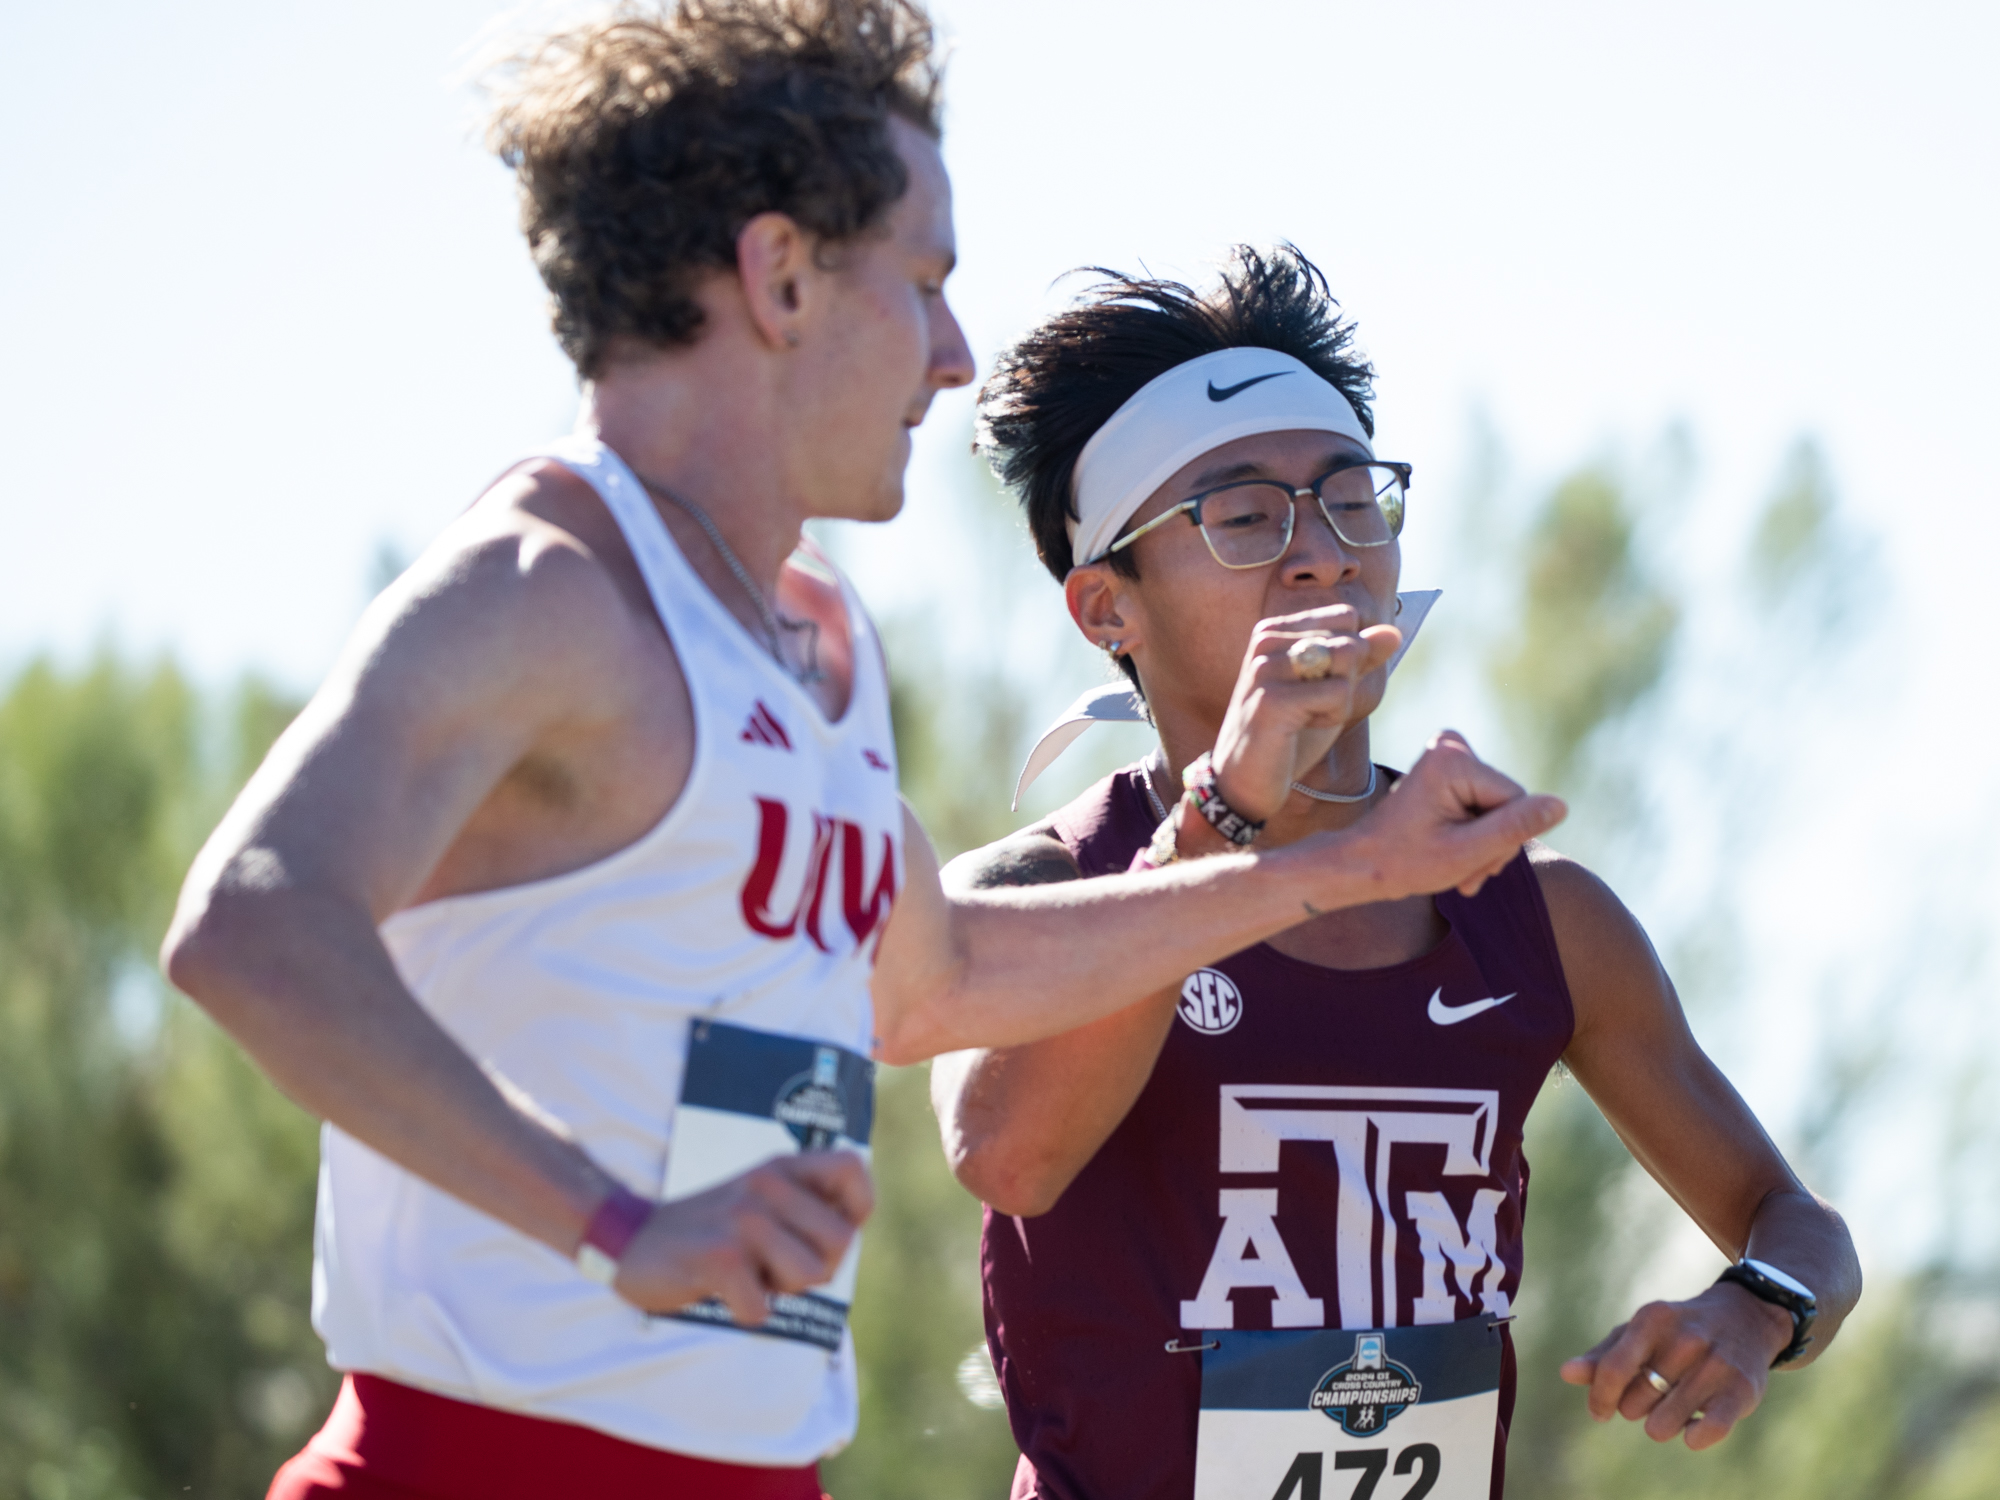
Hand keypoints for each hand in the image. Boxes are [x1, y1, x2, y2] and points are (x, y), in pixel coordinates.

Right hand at [612, 1150, 873, 1322]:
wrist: (628, 1239)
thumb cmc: (708, 1230)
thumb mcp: (758, 1200)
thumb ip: (804, 1208)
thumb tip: (850, 1233)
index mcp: (781, 1168)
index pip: (853, 1169)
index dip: (858, 1208)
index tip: (824, 1232)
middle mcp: (767, 1185)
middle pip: (842, 1242)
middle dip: (817, 1268)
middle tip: (775, 1265)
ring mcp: (744, 1219)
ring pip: (809, 1276)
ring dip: (780, 1290)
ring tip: (747, 1272)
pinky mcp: (720, 1257)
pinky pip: (764, 1308)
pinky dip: (746, 1311)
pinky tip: (721, 1291)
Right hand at [1211, 606, 1401, 822]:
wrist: (1246, 782)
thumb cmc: (1289, 735)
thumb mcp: (1330, 690)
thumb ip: (1360, 658)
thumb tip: (1393, 632)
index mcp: (1274, 630)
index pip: (1346, 618)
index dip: (1350, 657)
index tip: (1316, 687)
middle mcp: (1266, 640)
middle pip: (1350, 640)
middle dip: (1346, 682)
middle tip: (1311, 709)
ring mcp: (1266, 667)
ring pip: (1347, 659)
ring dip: (1341, 700)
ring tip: (1307, 718)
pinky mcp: (1273, 698)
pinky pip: (1339, 693)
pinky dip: (1332, 718)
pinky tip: (1300, 730)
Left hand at [1335, 731, 1565, 899]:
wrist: (1362, 864)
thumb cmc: (1404, 862)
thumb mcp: (1467, 852)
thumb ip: (1515, 827)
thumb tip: (1560, 805)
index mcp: (1454, 760)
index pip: (1516, 802)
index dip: (1503, 840)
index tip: (1472, 867)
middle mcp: (1451, 745)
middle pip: (1508, 803)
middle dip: (1492, 844)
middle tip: (1463, 873)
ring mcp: (1448, 753)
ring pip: (1498, 807)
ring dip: (1484, 844)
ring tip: (1457, 868)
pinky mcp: (1448, 766)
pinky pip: (1483, 802)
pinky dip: (1474, 833)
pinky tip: (1455, 853)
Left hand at [1559, 1283, 1794, 1449]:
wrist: (1746, 1318)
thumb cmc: (1678, 1330)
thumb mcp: (1640, 1332)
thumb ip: (1603, 1355)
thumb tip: (1566, 1373)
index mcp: (1653, 1320)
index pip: (1613, 1369)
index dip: (1600, 1397)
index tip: (1599, 1412)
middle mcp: (1686, 1339)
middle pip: (1635, 1402)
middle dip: (1635, 1407)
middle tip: (1652, 1394)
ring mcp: (1716, 1364)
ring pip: (1663, 1425)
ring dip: (1661, 1425)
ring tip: (1671, 1406)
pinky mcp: (1742, 1391)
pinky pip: (1705, 1434)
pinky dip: (1693, 1437)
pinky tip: (1695, 1424)